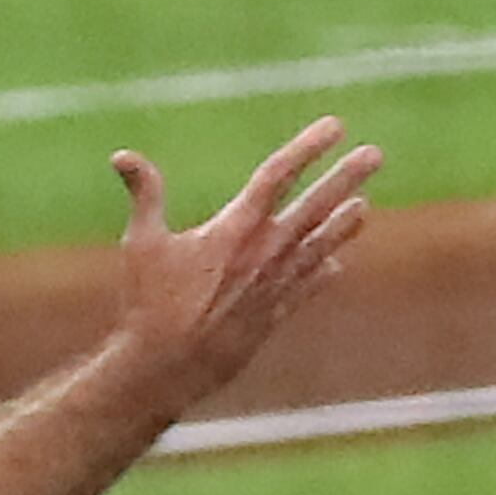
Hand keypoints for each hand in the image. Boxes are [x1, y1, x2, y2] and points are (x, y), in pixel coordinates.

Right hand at [106, 118, 382, 415]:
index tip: (335, 126)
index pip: (278, 176)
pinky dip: (322, 272)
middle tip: (374, 155)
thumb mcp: (141, 244)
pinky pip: (307, 288)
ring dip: (343, 225)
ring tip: (363, 207)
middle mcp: (264, 253)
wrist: (165, 369)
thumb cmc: (147, 305)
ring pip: (320, 246)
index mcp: (234, 229)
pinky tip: (335, 264)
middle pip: (315, 205)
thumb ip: (144, 194)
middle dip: (346, 177)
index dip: (308, 148)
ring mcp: (274, 285)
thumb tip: (121, 156)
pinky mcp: (273, 316)